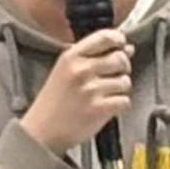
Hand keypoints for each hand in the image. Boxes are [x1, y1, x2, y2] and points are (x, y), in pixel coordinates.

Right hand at [19, 26, 132, 159]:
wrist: (42, 131)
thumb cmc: (53, 102)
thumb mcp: (65, 70)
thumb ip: (94, 57)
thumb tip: (126, 48)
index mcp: (71, 57)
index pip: (105, 37)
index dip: (119, 40)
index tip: (123, 45)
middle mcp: (81, 70)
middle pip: (120, 58)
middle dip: (122, 67)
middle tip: (113, 76)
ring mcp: (91, 90)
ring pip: (125, 81)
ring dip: (121, 89)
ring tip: (106, 95)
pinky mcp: (99, 109)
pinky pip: (125, 101)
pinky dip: (120, 105)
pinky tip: (107, 106)